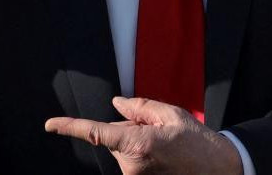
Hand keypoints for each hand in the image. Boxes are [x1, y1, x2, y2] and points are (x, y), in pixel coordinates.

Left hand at [45, 97, 242, 174]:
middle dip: (128, 130)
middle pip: (114, 138)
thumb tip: (116, 104)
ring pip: (122, 152)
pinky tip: (162, 156)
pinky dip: (140, 155)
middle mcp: (132, 165)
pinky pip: (130, 163)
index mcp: (138, 144)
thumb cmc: (198, 141)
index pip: (96, 132)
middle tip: (157, 131)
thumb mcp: (170, 114)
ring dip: (135, 144)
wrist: (221, 169)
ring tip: (165, 146)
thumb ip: (139, 108)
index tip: (50, 125)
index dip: (70, 127)